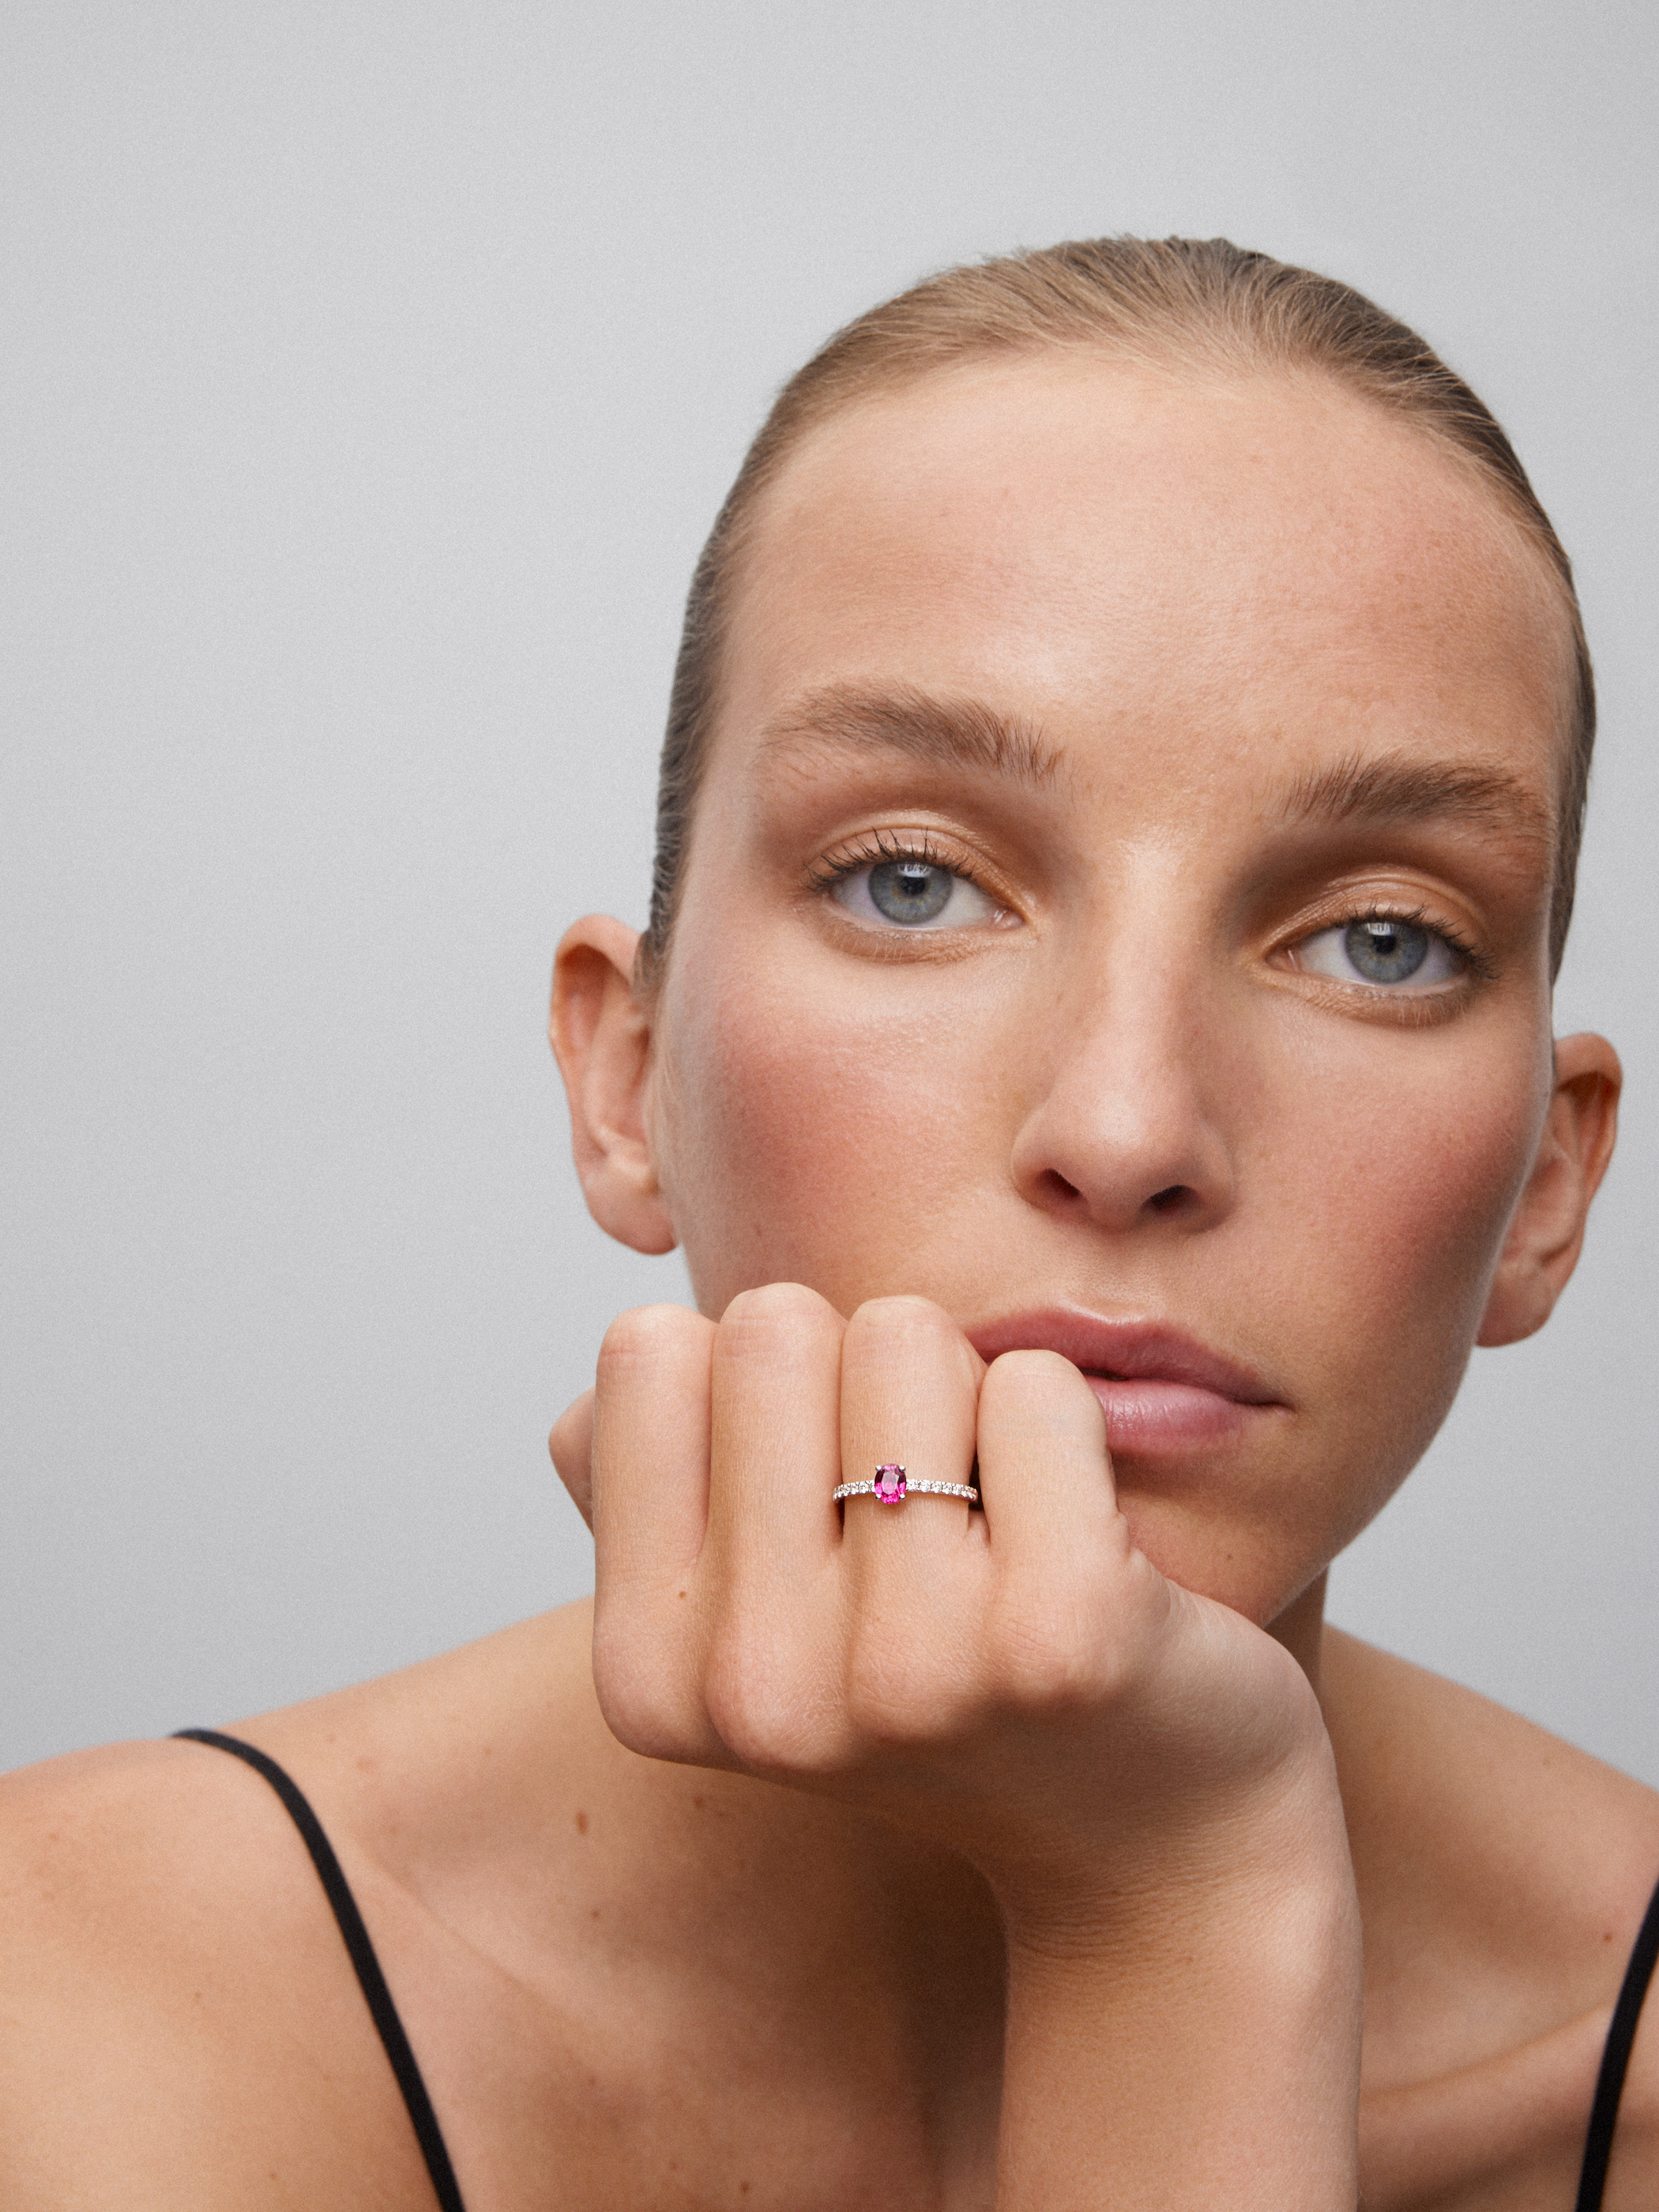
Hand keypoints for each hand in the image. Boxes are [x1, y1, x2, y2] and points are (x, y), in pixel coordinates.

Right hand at [552, 1284, 1336, 1928]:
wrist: (1152, 1836)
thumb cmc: (942, 1673)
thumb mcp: (755, 1607)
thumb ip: (653, 1480)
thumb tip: (640, 1340)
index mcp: (648, 1677)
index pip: (647, 1347)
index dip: (752, 1388)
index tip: (816, 1496)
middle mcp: (756, 1691)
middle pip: (772, 1324)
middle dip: (860, 1375)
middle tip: (925, 1503)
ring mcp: (906, 1672)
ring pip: (904, 1335)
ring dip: (966, 1397)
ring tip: (999, 1527)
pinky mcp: (1059, 1641)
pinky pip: (1035, 1386)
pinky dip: (1072, 1426)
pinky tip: (1090, 1545)